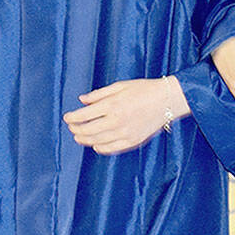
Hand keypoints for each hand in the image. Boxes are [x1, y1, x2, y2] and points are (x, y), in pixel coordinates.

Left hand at [64, 77, 189, 154]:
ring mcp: (125, 133)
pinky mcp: (132, 141)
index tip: (67, 117)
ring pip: (97, 141)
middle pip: (87, 130)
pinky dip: (100, 148)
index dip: (72, 118)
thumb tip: (82, 100)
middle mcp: (116, 121)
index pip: (84, 115)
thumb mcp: (120, 86)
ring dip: (85, 140)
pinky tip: (95, 145)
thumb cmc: (144, 89)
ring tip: (79, 137)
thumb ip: (99, 94)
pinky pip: (111, 148)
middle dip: (76, 130)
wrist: (167, 100)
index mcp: (112, 105)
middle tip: (72, 127)